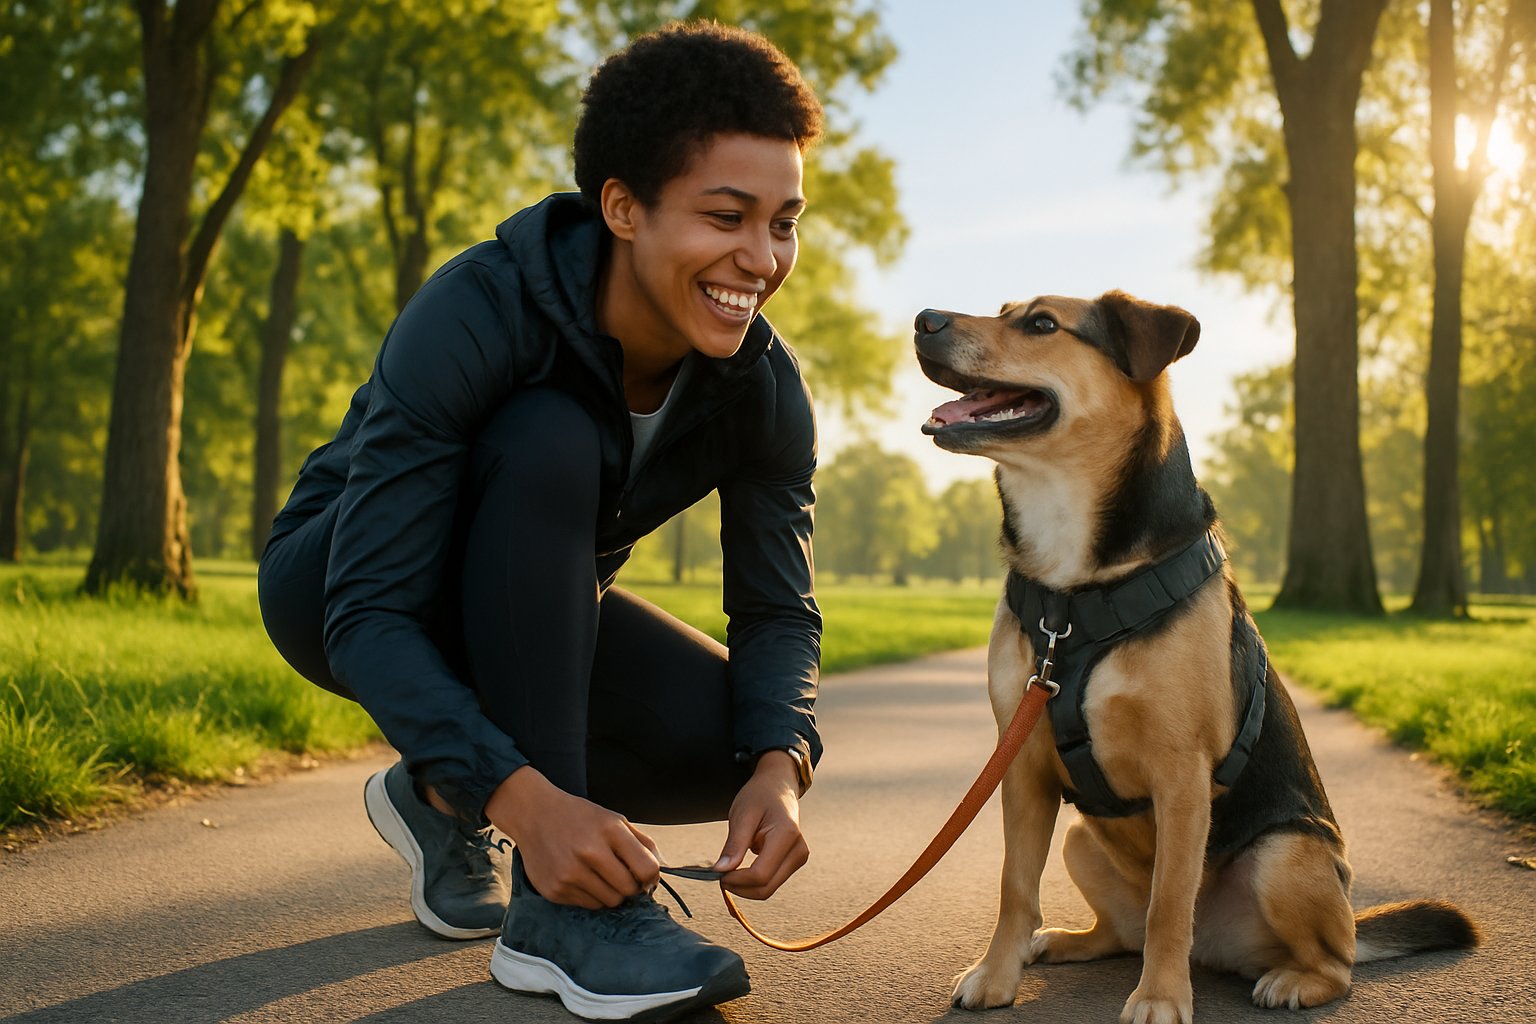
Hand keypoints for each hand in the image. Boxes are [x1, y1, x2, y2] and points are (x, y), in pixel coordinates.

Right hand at [484, 766, 659, 908]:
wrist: (534, 814)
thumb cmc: (579, 817)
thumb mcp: (614, 819)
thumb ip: (641, 843)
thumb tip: (663, 870)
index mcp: (609, 830)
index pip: (647, 869)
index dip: (651, 877)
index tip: (644, 875)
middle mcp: (589, 852)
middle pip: (629, 890)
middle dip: (630, 886)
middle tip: (620, 875)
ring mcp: (570, 874)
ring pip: (609, 902)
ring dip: (611, 892)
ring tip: (598, 874)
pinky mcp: (555, 890)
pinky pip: (588, 905)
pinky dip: (590, 895)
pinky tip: (580, 877)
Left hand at [712, 750, 808, 899]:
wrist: (778, 786)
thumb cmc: (759, 796)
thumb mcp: (742, 815)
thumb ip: (734, 845)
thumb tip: (720, 871)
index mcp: (786, 835)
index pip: (760, 874)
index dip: (736, 880)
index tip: (717, 873)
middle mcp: (798, 851)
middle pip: (766, 888)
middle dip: (740, 887)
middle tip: (719, 875)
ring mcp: (799, 858)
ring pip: (768, 889)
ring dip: (745, 886)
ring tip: (730, 867)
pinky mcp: (794, 862)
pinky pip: (770, 882)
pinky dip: (752, 881)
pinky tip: (741, 867)